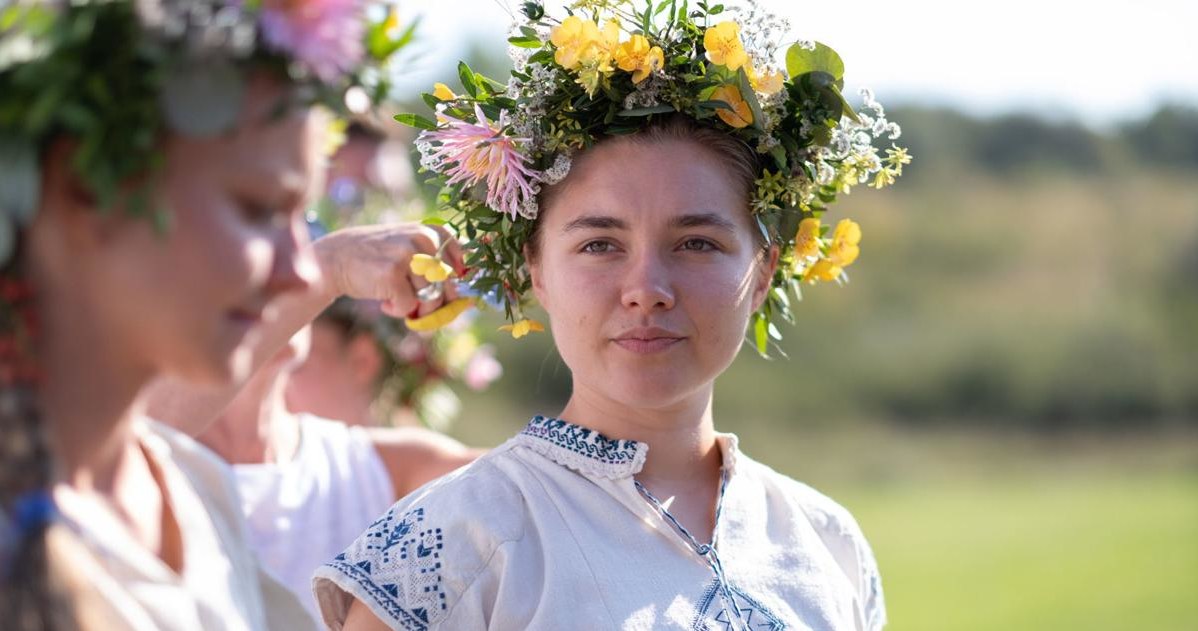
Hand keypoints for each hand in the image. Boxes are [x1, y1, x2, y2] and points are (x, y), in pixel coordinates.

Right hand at [313, 223, 465, 318]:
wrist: (337, 258)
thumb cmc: (381, 260)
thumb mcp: (413, 250)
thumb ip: (440, 266)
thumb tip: (467, 301)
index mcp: (435, 232)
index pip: (465, 266)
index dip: (457, 287)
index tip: (445, 295)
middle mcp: (424, 239)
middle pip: (449, 287)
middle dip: (435, 304)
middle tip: (418, 306)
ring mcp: (408, 254)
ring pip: (431, 299)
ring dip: (414, 308)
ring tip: (396, 298)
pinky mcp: (392, 273)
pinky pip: (408, 306)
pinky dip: (396, 310)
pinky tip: (383, 300)